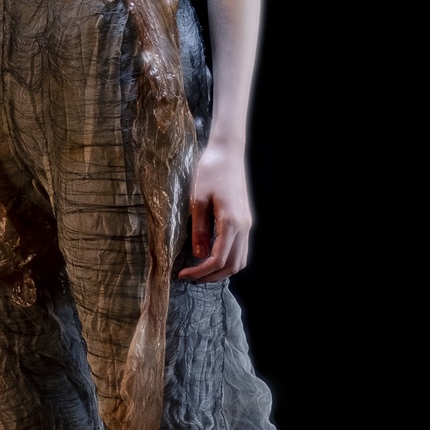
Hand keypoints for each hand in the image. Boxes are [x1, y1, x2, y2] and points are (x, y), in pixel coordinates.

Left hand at [178, 142, 251, 281]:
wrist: (227, 152)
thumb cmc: (210, 171)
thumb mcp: (197, 200)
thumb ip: (199, 229)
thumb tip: (198, 254)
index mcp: (230, 222)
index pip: (218, 259)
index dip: (200, 272)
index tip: (183, 274)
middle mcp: (243, 226)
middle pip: (232, 265)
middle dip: (211, 276)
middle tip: (190, 277)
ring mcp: (247, 224)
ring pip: (240, 260)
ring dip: (221, 270)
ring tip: (200, 270)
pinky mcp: (245, 220)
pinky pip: (241, 249)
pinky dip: (228, 259)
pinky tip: (211, 256)